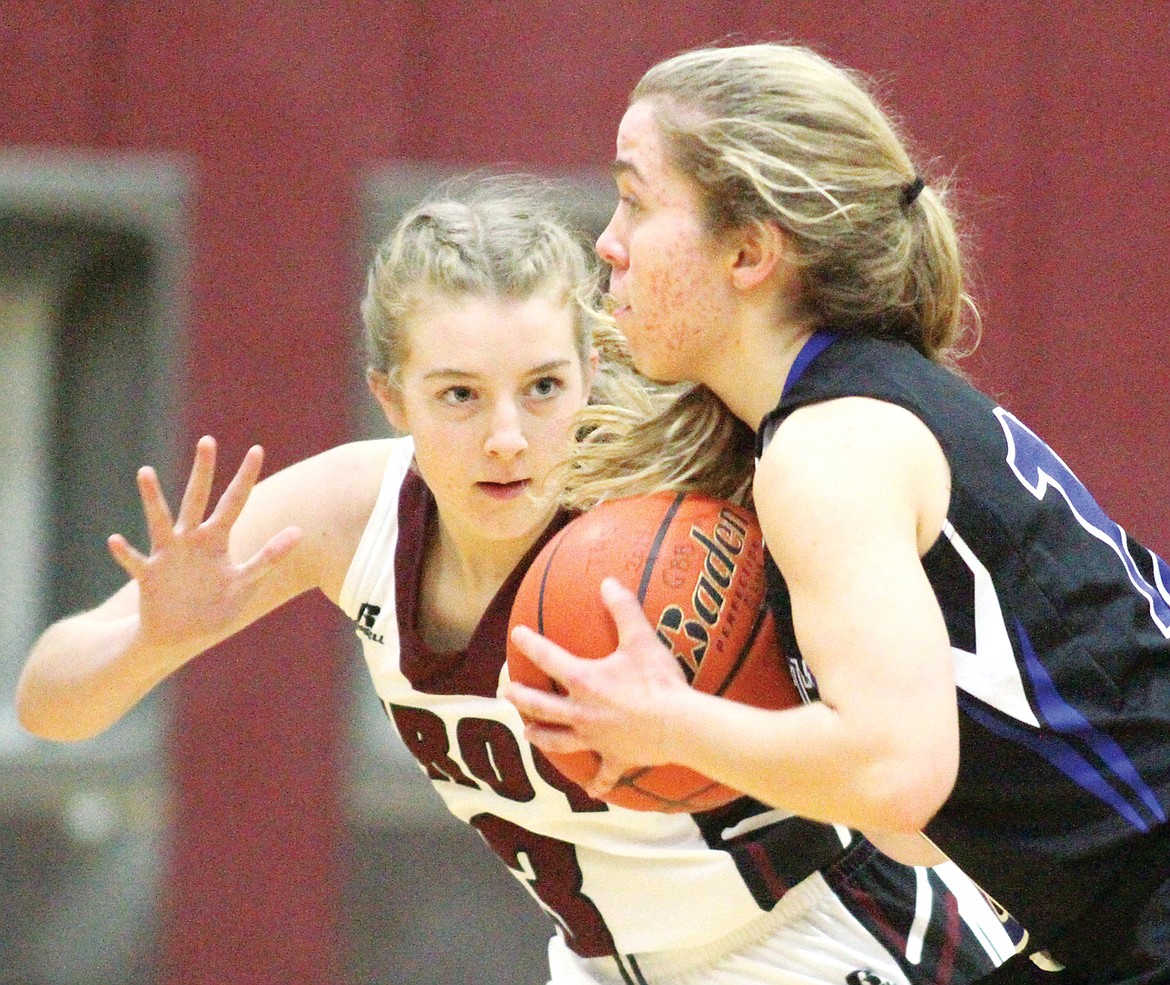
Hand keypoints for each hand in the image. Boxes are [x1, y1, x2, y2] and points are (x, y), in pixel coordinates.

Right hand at [107, 436, 301, 650]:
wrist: (177, 636)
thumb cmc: (212, 607)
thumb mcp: (245, 583)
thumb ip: (268, 558)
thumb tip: (299, 531)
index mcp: (216, 540)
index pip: (234, 502)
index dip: (246, 478)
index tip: (257, 449)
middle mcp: (191, 540)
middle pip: (197, 499)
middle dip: (203, 471)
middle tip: (208, 440)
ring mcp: (167, 556)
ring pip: (159, 521)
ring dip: (153, 499)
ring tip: (146, 472)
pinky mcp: (148, 577)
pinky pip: (135, 562)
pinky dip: (125, 552)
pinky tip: (116, 540)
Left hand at [505, 577, 691, 798]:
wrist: (680, 725)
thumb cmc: (658, 682)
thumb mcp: (640, 639)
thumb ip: (622, 608)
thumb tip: (608, 581)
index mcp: (584, 681)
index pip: (548, 659)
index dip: (530, 645)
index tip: (516, 635)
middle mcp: (581, 712)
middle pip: (540, 707)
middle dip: (521, 699)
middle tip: (506, 693)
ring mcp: (595, 738)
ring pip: (559, 740)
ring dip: (542, 737)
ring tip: (529, 734)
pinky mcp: (614, 757)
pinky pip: (604, 774)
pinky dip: (598, 783)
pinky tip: (592, 793)